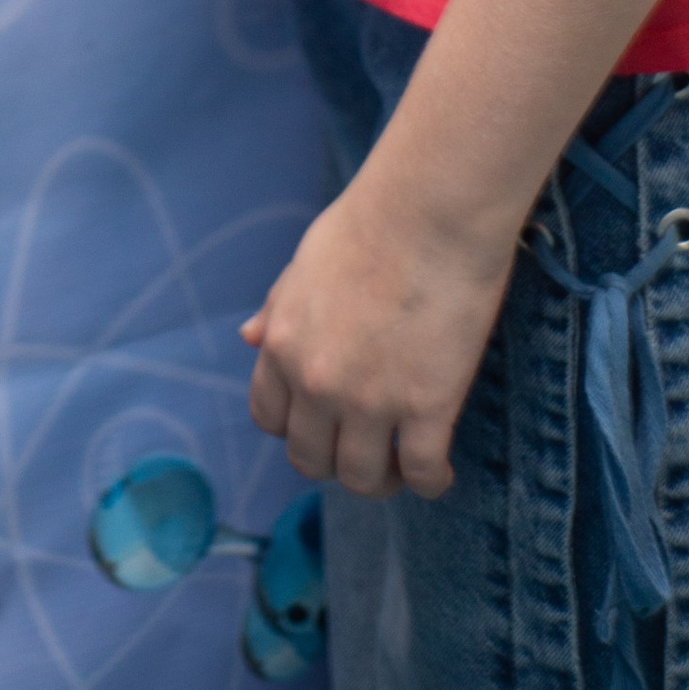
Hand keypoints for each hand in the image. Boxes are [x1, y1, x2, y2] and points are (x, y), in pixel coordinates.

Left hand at [241, 165, 517, 501]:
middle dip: (335, 462)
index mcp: (282, 345)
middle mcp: (315, 381)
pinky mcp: (426, 407)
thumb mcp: (305, 264)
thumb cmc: (370, 223)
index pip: (269, 420)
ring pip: (362, 479)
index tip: (324, 425)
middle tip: (367, 450)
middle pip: (310, 460)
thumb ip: (278, 309)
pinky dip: (431, 481)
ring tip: (404, 465)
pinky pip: (422, 474)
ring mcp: (370, 400)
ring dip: (382, 480)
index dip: (296, 430)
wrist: (429, 208)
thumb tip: (248, 339)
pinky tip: (441, 469)